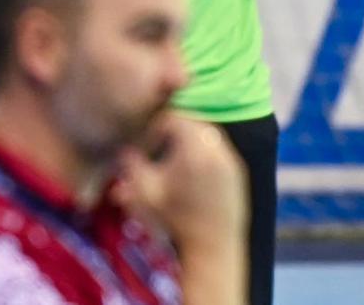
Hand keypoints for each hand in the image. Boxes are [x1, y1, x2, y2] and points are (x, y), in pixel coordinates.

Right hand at [112, 113, 246, 251]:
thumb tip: (125, 150)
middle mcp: (217, 148)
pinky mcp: (238, 174)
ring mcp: (231, 160)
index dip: (155, 127)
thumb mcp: (145, 192)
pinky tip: (191, 174)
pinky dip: (203, 154)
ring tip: (172, 159)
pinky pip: (218, 151)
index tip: (145, 144)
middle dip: (172, 131)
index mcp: (194, 147)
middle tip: (157, 146)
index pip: (173, 117)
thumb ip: (132, 165)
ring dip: (189, 141)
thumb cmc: (176, 219)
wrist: (213, 247)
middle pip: (192, 123)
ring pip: (207, 136)